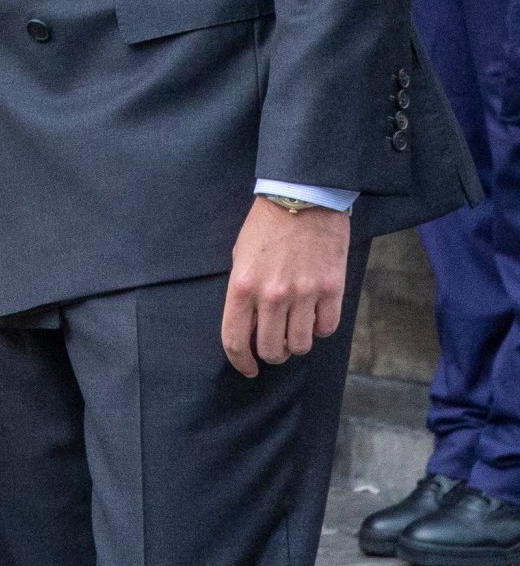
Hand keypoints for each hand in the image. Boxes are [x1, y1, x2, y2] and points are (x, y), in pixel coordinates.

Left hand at [221, 197, 350, 377]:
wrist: (302, 196)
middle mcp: (272, 295)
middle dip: (272, 354)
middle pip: (272, 350)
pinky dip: (320, 327)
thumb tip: (249, 327)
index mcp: (243, 286)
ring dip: (297, 342)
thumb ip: (244, 293)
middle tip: (275, 345)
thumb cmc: (266, 225)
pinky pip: (326, 329)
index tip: (248, 368)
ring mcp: (304, 294)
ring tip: (296, 327)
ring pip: (301, 345)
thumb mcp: (241, 256)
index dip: (241, 362)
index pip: (236, 341)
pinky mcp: (331, 289)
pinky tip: (315, 314)